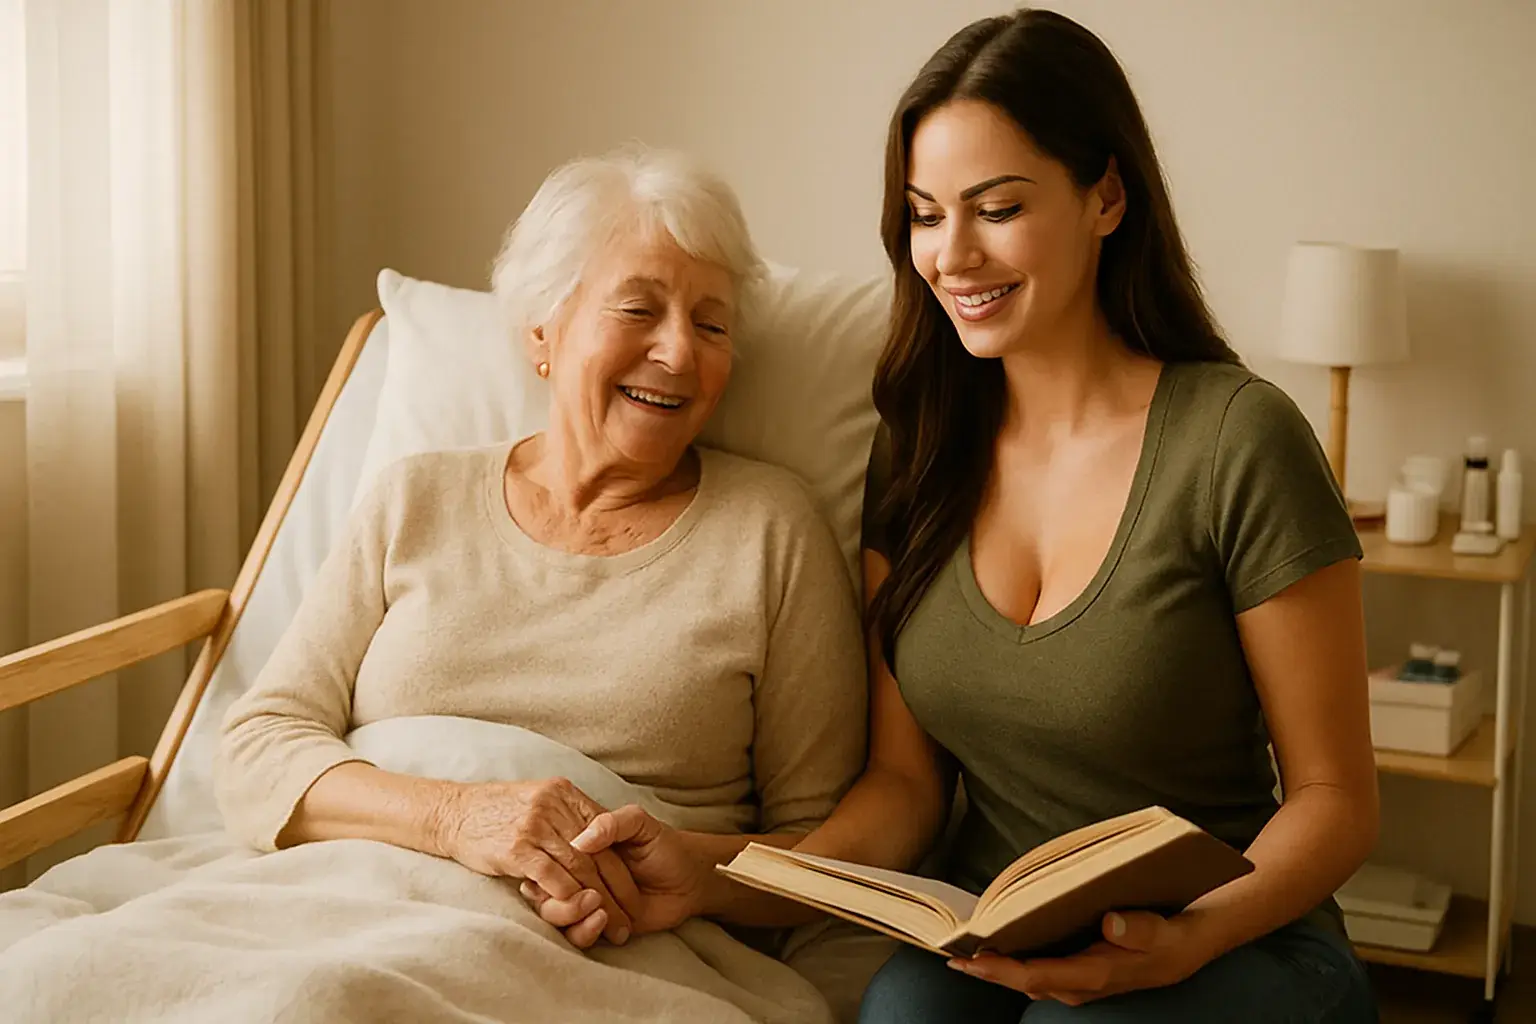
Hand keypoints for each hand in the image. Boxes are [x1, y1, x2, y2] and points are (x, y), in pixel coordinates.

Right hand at [435, 778, 639, 947]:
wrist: (453, 811)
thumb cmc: (495, 812)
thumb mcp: (539, 801)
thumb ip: (566, 818)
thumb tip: (595, 842)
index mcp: (565, 794)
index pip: (606, 832)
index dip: (622, 865)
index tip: (634, 893)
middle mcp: (555, 806)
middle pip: (598, 854)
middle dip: (618, 890)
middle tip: (630, 918)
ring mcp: (536, 826)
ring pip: (581, 868)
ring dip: (600, 902)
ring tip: (614, 926)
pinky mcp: (518, 848)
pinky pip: (554, 876)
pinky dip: (570, 898)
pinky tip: (581, 914)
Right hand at [520, 804, 712, 947]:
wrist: (690, 878)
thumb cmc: (664, 845)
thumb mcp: (640, 824)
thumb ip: (612, 823)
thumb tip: (580, 841)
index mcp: (578, 846)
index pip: (548, 856)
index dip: (550, 865)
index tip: (566, 869)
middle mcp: (575, 874)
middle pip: (542, 888)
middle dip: (559, 896)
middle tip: (590, 896)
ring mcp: (583, 901)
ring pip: (552, 915)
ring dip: (569, 914)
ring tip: (599, 908)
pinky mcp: (595, 925)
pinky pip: (574, 935)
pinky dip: (583, 931)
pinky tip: (604, 921)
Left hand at [948, 911, 1208, 1005]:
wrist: (1182, 949)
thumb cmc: (1166, 936)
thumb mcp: (1159, 929)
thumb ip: (1135, 927)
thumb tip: (1109, 922)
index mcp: (1092, 974)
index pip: (1036, 976)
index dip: (1000, 970)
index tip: (970, 960)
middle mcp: (1078, 986)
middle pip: (1021, 982)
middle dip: (986, 972)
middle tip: (950, 958)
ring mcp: (1075, 985)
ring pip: (1025, 981)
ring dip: (995, 970)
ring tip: (963, 952)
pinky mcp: (1075, 976)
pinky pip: (1035, 974)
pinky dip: (1011, 965)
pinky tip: (995, 950)